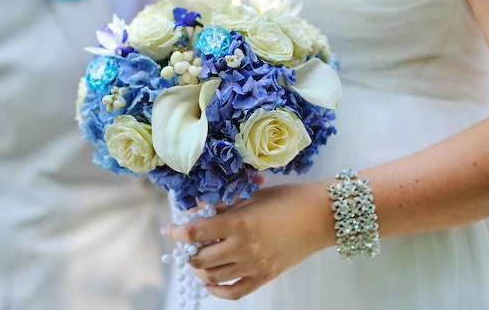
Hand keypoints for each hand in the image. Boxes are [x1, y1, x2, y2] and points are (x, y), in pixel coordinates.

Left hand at [161, 182, 335, 299]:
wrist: (320, 215)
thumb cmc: (287, 199)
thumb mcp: (252, 196)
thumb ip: (224, 206)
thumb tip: (197, 210)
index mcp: (238, 223)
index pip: (195, 233)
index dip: (176, 232)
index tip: (168, 230)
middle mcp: (243, 248)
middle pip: (200, 258)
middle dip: (189, 251)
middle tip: (189, 243)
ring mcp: (254, 266)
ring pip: (213, 276)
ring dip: (200, 269)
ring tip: (199, 258)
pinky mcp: (265, 277)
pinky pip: (234, 292)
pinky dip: (217, 290)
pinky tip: (211, 282)